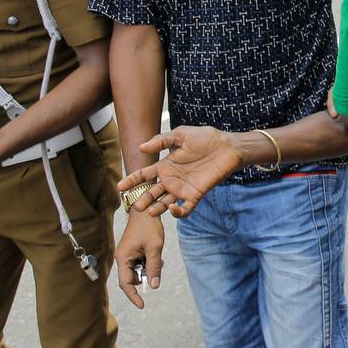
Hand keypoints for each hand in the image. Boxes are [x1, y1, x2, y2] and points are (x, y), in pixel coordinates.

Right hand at [114, 210, 164, 308]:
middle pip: (133, 278)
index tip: (142, 305)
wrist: (145, 209)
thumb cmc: (149, 226)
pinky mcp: (131, 251)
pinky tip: (156, 255)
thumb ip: (154, 267)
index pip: (126, 284)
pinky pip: (139, 263)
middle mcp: (122, 258)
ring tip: (158, 257)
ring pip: (137, 271)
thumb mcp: (154, 248)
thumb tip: (154, 286)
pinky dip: (148, 262)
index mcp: (123, 258)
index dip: (134, 296)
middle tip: (158, 265)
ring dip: (148, 268)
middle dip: (146, 276)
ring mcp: (126, 255)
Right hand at [118, 125, 242, 218]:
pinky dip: (177, 211)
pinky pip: (185, 208)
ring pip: (165, 203)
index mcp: (165, 166)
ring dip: (156, 208)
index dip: (132, 181)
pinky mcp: (196, 194)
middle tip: (135, 206)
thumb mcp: (180, 135)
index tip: (120, 187)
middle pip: (152, 193)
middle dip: (142, 199)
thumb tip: (141, 147)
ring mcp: (183, 188)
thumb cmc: (205, 138)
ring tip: (149, 211)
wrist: (227, 146)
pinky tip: (172, 207)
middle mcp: (171, 179)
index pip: (144, 175)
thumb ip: (161, 141)